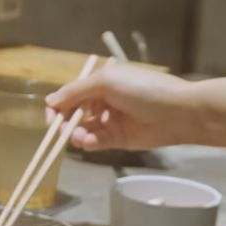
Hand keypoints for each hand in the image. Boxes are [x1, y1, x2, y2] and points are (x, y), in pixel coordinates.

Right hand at [45, 63, 192, 150]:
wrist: (177, 112)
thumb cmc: (142, 90)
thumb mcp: (106, 82)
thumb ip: (76, 91)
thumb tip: (49, 101)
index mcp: (102, 83)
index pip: (71, 94)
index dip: (58, 106)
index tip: (50, 118)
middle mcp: (104, 101)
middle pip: (74, 114)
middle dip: (65, 122)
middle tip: (61, 130)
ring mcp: (110, 121)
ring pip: (83, 130)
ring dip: (75, 134)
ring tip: (79, 137)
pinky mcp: (117, 139)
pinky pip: (96, 142)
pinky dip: (88, 143)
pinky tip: (88, 142)